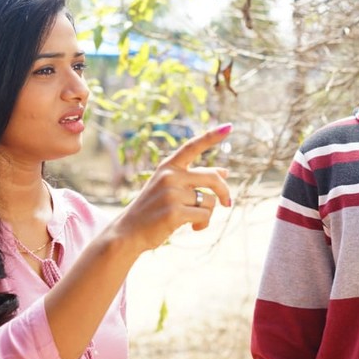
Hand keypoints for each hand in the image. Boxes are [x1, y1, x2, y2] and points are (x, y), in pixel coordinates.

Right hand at [117, 123, 231, 251]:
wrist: (129, 231)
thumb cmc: (153, 209)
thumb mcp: (170, 187)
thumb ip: (194, 178)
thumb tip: (225, 172)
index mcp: (168, 167)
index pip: (192, 147)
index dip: (212, 136)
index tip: (229, 126)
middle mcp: (170, 176)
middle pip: (212, 178)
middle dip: (224, 192)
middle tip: (227, 204)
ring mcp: (171, 194)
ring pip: (210, 201)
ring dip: (208, 213)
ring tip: (194, 220)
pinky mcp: (175, 212)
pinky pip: (204, 216)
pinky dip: (202, 224)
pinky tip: (192, 228)